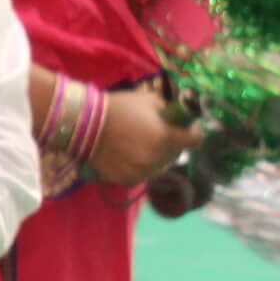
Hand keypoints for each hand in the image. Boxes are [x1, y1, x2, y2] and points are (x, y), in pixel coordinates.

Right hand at [85, 85, 199, 189]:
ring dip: (157, 156)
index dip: (194, 132)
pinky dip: (140, 166)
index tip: (188, 128)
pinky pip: (143, 174)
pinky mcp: (127, 180)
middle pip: (177, 154)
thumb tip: (179, 118)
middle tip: (159, 134)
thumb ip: (169, 111)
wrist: (83, 123)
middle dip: (173, 144)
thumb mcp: (149, 100)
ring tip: (141, 145)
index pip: (196, 140)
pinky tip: (129, 155)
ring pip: (160, 166)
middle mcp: (157, 158)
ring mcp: (142, 171)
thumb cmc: (119, 108)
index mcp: (165, 137)